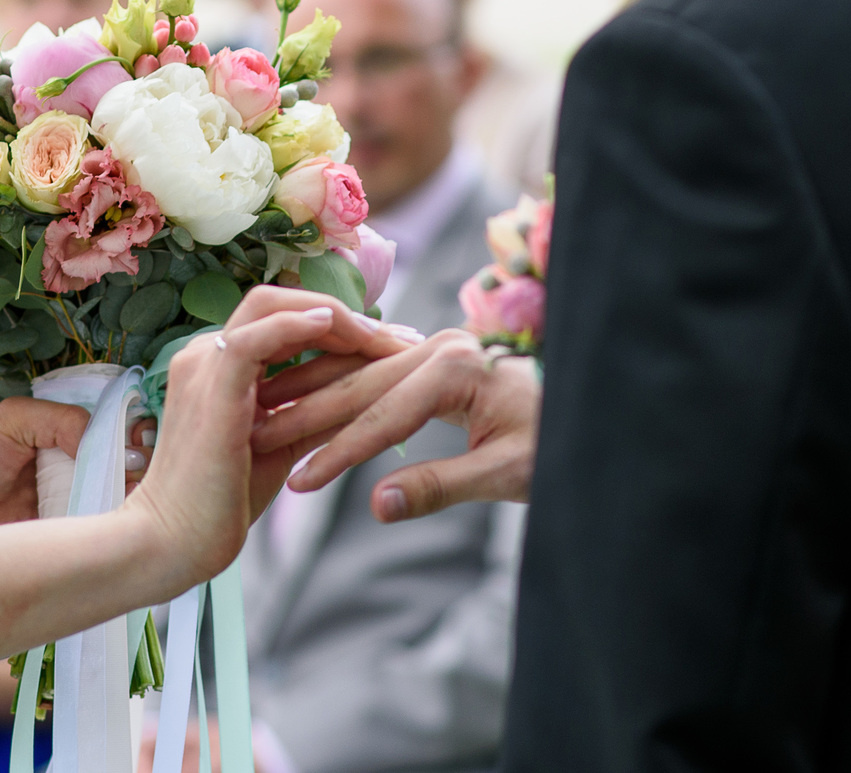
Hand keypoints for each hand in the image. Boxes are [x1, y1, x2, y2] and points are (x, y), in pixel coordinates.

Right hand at [126, 288, 401, 591]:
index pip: (282, 321)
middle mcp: (208, 355)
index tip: (388, 344)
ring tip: (377, 334)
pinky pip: (251, 341)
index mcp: (220, 367)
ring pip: (268, 308)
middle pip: (278, 303)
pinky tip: (331, 325)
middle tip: (397, 338)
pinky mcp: (211, 391)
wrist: (170, 545)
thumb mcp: (284, 447)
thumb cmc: (221, 504)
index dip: (336, 325)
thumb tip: (372, 396)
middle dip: (342, 313)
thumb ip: (319, 416)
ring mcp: (206, 368)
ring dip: (330, 316)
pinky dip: (292, 327)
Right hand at [251, 329, 537, 520]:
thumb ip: (441, 486)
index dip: (341, 452)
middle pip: (362, 383)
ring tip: (263, 418)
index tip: (299, 483)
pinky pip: (377, 372)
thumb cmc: (560, 446)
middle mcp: (444, 344)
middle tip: (254, 439)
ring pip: (363, 373)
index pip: (385, 414)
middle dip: (308, 415)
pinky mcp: (438, 355)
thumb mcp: (507, 474)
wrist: (596, 409)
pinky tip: (303, 400)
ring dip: (313, 397)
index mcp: (460, 367)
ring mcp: (439, 344)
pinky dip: (339, 389)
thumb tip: (377, 506)